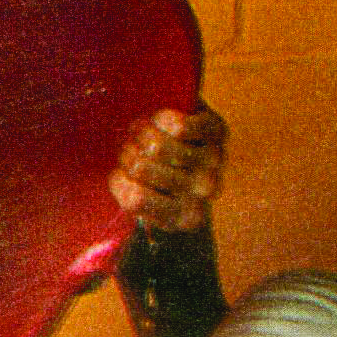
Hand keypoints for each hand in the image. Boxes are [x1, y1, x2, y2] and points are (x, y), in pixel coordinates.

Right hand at [110, 105, 225, 241]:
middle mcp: (203, 191)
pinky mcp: (217, 130)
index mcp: (185, 217)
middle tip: (128, 147)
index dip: (119, 180)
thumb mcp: (145, 203)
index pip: (136, 200)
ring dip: (139, 133)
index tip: (119, 172)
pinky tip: (160, 121)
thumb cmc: (165, 180)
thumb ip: (128, 197)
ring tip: (139, 131)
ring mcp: (214, 160)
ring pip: (157, 147)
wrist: (200, 152)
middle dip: (126, 152)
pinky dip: (162, 119)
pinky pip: (179, 127)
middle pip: (141, 169)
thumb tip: (120, 180)